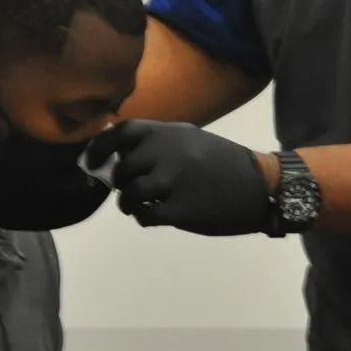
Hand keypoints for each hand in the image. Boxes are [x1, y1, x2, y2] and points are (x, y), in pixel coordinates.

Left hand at [86, 120, 272, 235]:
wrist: (260, 186)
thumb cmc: (223, 163)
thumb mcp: (191, 139)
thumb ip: (158, 140)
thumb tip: (116, 146)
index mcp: (171, 133)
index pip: (123, 133)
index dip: (100, 146)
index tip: (90, 161)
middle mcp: (169, 153)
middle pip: (122, 168)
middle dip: (119, 181)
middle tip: (128, 189)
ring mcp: (175, 181)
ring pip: (130, 194)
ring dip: (128, 203)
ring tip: (138, 205)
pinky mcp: (181, 210)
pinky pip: (145, 215)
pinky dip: (143, 217)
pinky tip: (153, 215)